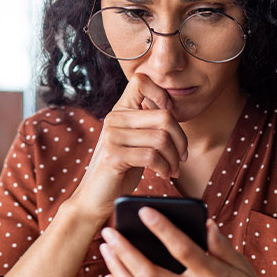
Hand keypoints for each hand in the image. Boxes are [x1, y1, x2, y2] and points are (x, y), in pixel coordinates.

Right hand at [67, 73, 187, 225]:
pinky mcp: (113, 155)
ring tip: (173, 169)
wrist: (96, 196)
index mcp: (120, 110)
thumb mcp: (136, 140)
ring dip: (174, 158)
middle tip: (181, 157)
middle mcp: (114, 118)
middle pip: (164, 116)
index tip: (169, 116)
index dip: (161, 93)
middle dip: (181, 140)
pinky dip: (165, 168)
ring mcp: (112, 136)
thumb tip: (172, 110)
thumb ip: (148, 123)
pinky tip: (164, 174)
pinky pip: (152, 156)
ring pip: (162, 138)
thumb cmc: (121, 168)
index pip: (140, 81)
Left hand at [99, 208, 276, 276]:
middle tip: (110, 232)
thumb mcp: (243, 268)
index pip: (183, 249)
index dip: (162, 229)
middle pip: (150, 274)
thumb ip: (221, 244)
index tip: (144, 211)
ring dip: (117, 271)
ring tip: (106, 250)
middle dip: (125, 251)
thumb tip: (203, 221)